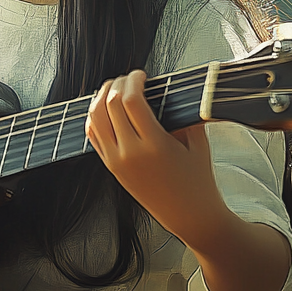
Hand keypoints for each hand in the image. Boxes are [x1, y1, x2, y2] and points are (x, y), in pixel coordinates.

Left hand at [84, 70, 225, 243]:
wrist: (190, 216)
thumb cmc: (198, 181)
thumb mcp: (198, 144)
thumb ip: (185, 114)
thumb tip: (173, 89)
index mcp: (154, 146)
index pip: (131, 100)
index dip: (133, 80)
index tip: (141, 74)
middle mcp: (129, 153)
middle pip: (109, 104)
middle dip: (117, 83)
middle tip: (129, 78)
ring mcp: (116, 161)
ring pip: (94, 118)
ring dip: (101, 97)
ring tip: (114, 88)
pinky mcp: (110, 168)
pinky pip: (93, 135)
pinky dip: (94, 116)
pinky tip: (105, 107)